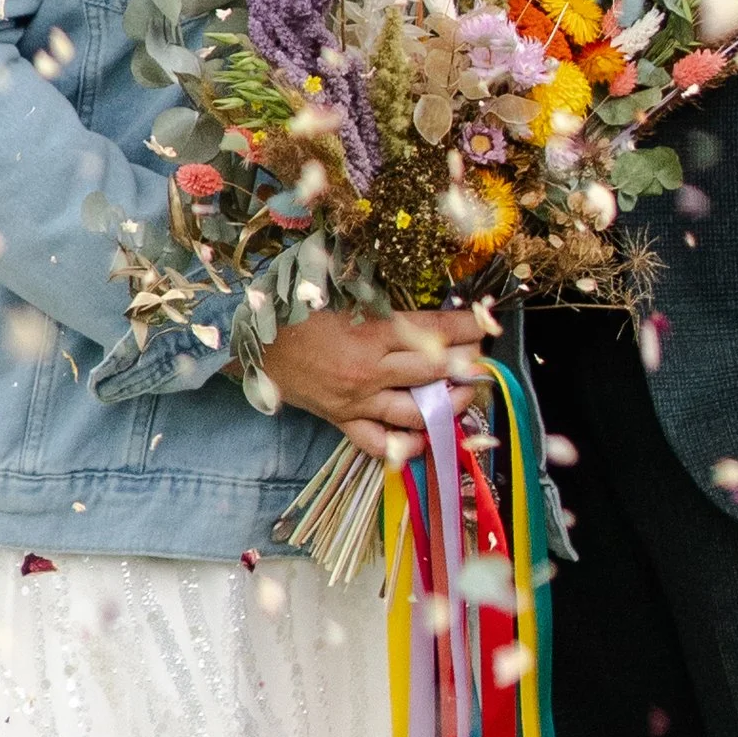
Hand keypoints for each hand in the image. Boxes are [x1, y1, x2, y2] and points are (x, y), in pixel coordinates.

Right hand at [259, 302, 492, 462]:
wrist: (251, 339)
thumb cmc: (295, 306)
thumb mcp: (341, 290)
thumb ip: (382, 296)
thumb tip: (422, 299)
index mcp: (371, 332)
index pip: (433, 329)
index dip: (466, 326)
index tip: (486, 323)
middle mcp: (370, 371)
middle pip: (434, 371)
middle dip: (467, 364)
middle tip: (482, 358)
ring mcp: (357, 401)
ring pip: (416, 413)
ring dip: (448, 405)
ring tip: (465, 395)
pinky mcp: (342, 420)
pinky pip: (379, 444)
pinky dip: (404, 446)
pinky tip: (424, 439)